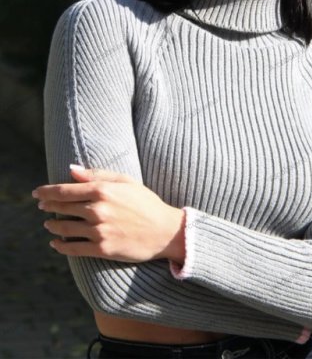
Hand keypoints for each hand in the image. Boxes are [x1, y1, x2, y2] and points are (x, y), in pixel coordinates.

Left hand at [32, 165, 185, 263]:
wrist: (165, 231)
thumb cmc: (146, 202)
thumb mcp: (125, 181)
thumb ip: (97, 175)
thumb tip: (71, 170)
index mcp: (102, 190)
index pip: (65, 190)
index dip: (47, 191)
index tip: (37, 193)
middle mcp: (98, 210)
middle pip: (63, 208)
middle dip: (48, 206)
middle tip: (41, 206)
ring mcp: (99, 231)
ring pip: (65, 229)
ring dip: (53, 226)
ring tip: (49, 224)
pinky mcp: (102, 249)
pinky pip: (74, 249)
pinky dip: (61, 247)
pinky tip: (56, 244)